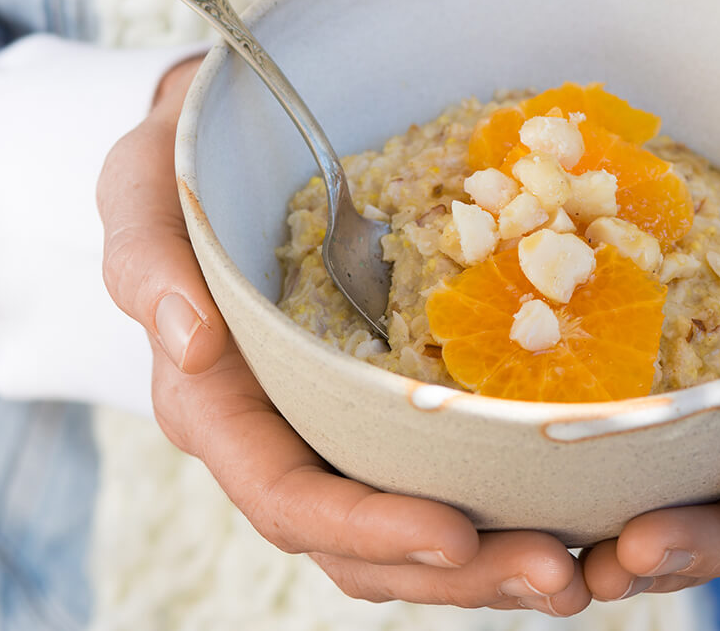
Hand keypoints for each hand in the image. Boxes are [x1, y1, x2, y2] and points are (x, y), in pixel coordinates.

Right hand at [97, 55, 590, 615]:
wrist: (242, 144)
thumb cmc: (190, 169)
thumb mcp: (142, 192)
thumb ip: (147, 261)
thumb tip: (189, 345)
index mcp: (219, 406)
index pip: (285, 495)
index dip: (366, 526)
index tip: (454, 533)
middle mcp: (281, 435)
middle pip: (359, 544)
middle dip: (454, 573)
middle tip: (553, 576)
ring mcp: (339, 427)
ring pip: (406, 533)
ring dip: (490, 565)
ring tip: (577, 571)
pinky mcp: (389, 403)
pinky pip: (441, 471)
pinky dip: (499, 505)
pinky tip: (569, 512)